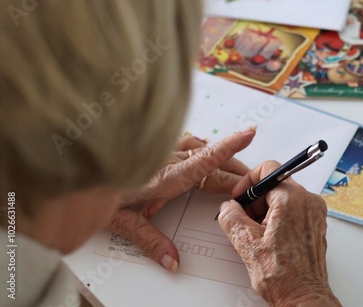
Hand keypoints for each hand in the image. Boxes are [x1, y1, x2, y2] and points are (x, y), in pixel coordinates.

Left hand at [108, 127, 255, 271]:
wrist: (75, 168)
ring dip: (222, 159)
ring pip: (200, 149)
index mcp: (164, 177)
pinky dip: (201, 146)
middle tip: (255, 178)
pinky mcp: (155, 147)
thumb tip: (172, 260)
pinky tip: (204, 147)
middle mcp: (166, 159)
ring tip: (237, 168)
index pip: (205, 161)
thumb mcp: (123, 222)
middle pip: (211, 161)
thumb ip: (151, 241)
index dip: (229, 146)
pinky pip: (186, 142)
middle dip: (236, 169)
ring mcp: (161, 150)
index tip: (249, 133)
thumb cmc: (95, 192)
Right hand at [218, 161, 341, 306]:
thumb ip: (232, 218)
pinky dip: (279, 218)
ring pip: (284, 198)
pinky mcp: (316, 225)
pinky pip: (294, 210)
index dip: (248, 181)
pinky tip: (270, 238)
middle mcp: (308, 202)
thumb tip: (228, 208)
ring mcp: (314, 213)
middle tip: (245, 220)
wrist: (303, 297)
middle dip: (256, 200)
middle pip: (276, 184)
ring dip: (266, 211)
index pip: (269, 169)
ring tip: (258, 234)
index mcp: (292, 200)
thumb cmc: (284, 276)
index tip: (240, 196)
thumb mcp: (246, 244)